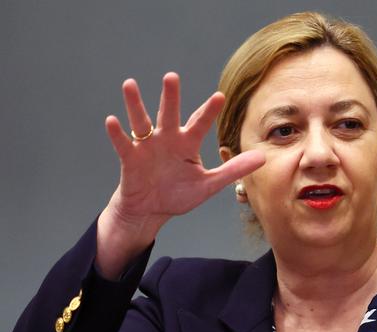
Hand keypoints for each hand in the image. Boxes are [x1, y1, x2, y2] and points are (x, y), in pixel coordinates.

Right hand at [96, 72, 264, 278]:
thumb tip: (263, 157)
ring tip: (130, 84)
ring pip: (141, 121)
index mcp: (187, 143)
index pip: (200, 123)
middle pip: (169, 114)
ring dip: (135, 104)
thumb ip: (234, 170)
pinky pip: (124, 144)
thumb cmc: (179, 193)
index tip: (220, 96)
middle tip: (171, 76)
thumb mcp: (210, 184)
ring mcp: (147, 147)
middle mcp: (167, 139)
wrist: (151, 210)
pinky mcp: (131, 159)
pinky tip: (112, 120)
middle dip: (170, 96)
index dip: (209, 111)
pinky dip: (118, 134)